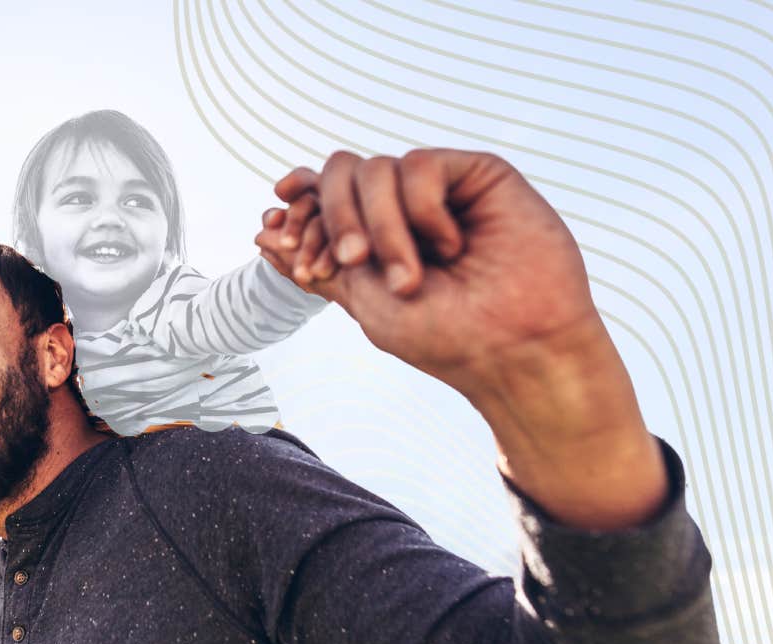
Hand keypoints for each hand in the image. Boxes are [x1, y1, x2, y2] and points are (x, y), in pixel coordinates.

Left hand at [256, 149, 666, 528]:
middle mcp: (405, 207)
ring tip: (408, 278)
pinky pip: (419, 165)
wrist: (512, 349)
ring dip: (381, 227)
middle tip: (351, 262)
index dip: (299, 203)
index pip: (324, 196)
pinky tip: (449, 246)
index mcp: (376, 235)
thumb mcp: (364, 300)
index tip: (273, 223)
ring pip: (377, 169)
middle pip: (343, 172)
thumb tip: (261, 232)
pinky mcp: (476, 174)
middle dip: (333, 216)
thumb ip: (318, 264)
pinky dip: (421, 211)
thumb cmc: (445, 337)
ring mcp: (441, 189)